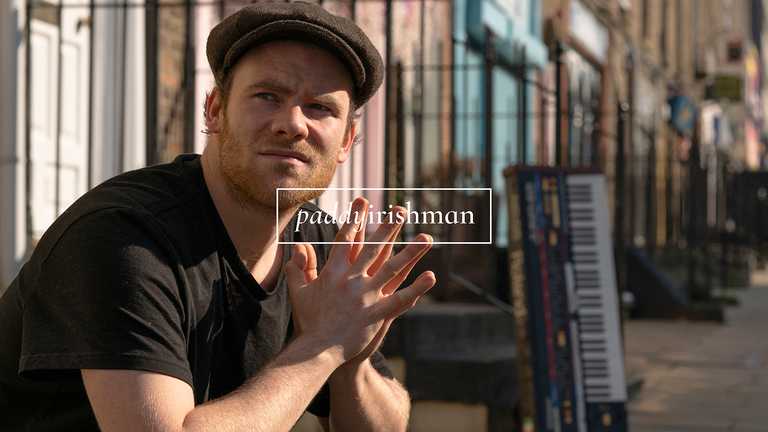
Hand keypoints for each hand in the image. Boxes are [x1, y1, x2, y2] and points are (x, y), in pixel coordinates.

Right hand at [285, 197, 435, 365]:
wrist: (317, 351)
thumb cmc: (308, 322)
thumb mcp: (299, 292)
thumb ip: (298, 268)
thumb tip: (298, 247)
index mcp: (333, 272)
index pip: (346, 239)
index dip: (356, 218)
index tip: (364, 201)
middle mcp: (352, 281)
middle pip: (373, 248)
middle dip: (388, 227)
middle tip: (401, 210)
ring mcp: (366, 297)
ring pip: (393, 269)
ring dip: (411, 253)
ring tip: (426, 238)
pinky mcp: (378, 315)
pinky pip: (401, 299)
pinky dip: (417, 288)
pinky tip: (431, 276)